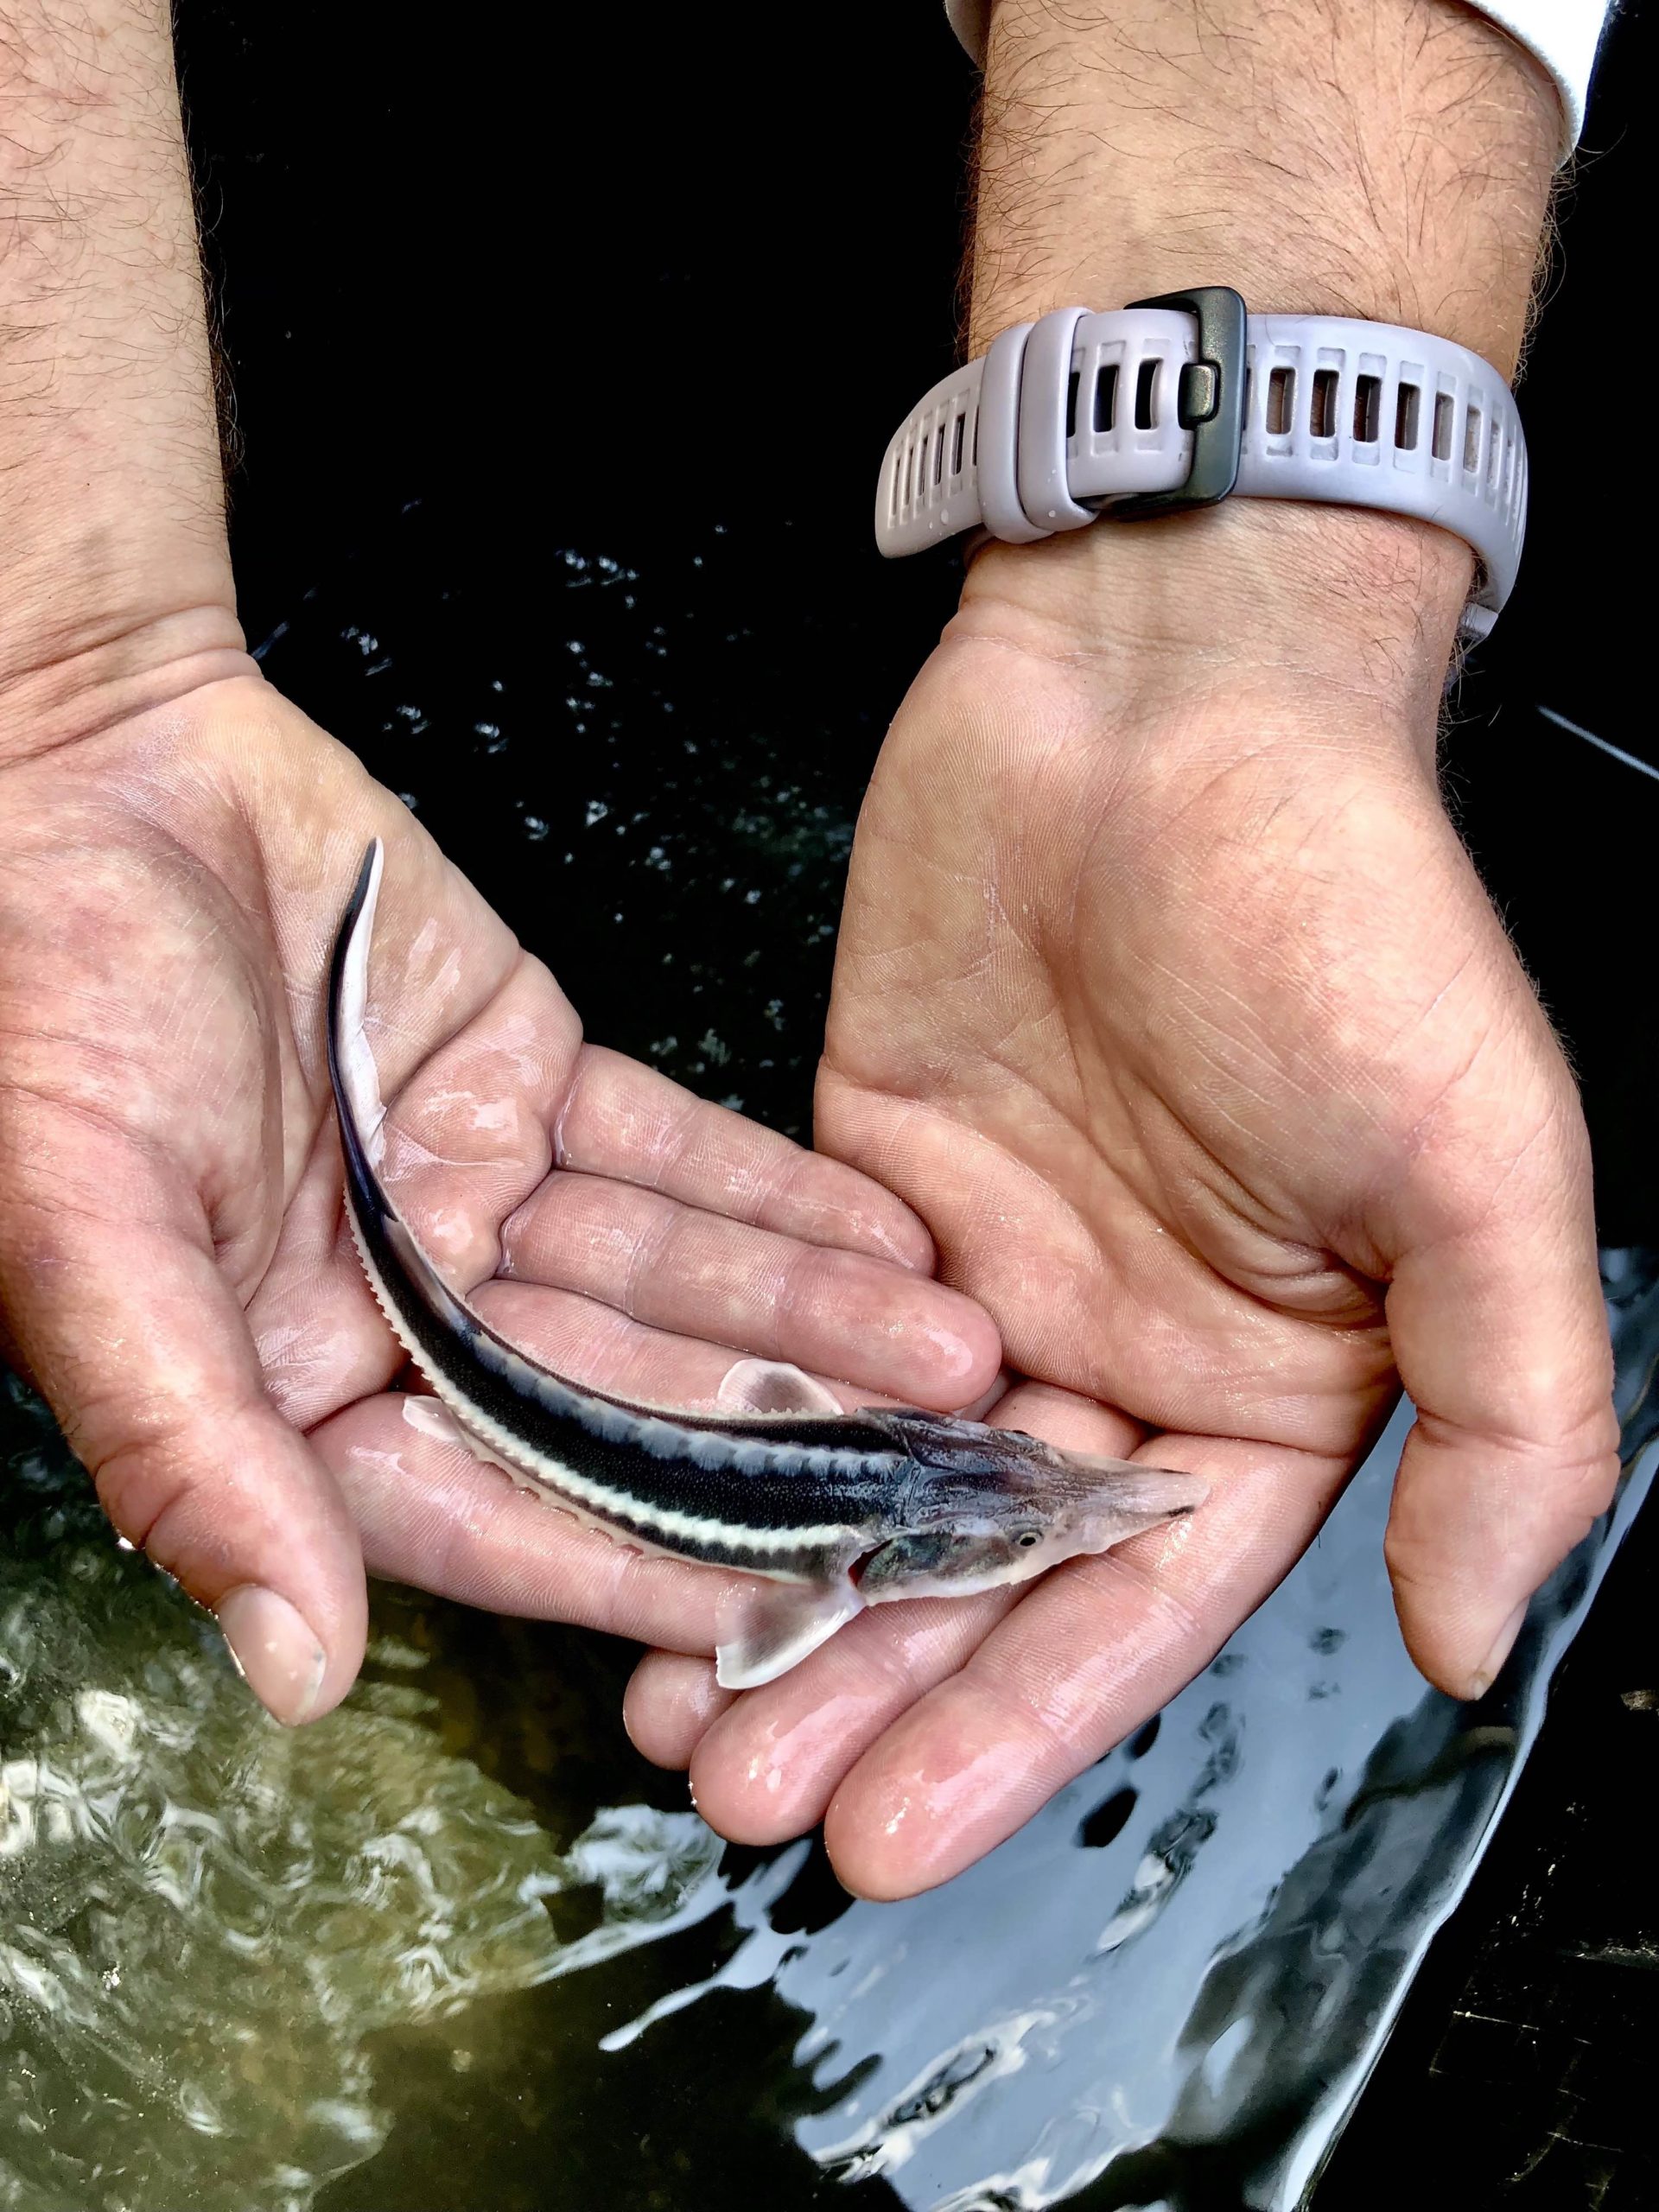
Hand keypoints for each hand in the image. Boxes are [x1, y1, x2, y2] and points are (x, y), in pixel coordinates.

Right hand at [0, 676, 999, 1723]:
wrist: (93, 767)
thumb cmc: (43, 999)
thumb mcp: (88, 1232)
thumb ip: (192, 1447)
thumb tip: (291, 1669)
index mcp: (283, 1389)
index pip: (483, 1507)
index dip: (626, 1561)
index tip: (781, 1610)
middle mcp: (395, 1318)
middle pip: (609, 1404)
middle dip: (769, 1437)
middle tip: (929, 1476)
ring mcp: (474, 1198)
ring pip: (662, 1282)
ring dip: (805, 1317)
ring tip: (955, 1351)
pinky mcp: (530, 1082)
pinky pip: (670, 1153)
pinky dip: (772, 1194)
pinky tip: (886, 1237)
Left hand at [624, 511, 1619, 1895]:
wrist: (1168, 692)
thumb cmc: (1347, 908)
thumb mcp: (1476, 1165)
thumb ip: (1506, 1409)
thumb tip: (1477, 1646)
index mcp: (1265, 1388)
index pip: (1132, 1605)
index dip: (1014, 1727)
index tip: (890, 1839)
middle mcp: (1114, 1354)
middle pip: (974, 1570)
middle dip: (864, 1688)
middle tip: (741, 1795)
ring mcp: (980, 1274)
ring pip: (860, 1475)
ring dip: (768, 1586)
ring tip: (665, 1705)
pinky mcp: (865, 1185)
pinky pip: (782, 1333)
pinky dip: (714, 1424)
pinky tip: (630, 1508)